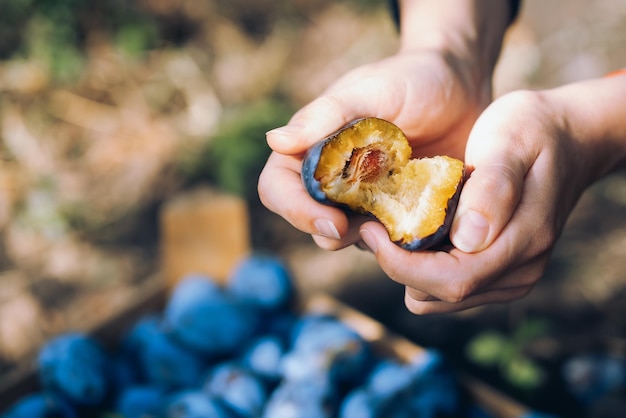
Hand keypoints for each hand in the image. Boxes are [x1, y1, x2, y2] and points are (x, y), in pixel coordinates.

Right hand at [258, 49, 489, 249]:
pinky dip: (396, 239)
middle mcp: (328, 177)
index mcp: (310, 149)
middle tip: (370, 227)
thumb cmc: (409, 80)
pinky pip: (384, 239)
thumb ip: (326, 115)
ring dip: (365, 239)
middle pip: (307, 221)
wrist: (460, 90)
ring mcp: (360, 199)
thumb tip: (274, 140)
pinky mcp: (391, 212)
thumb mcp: (370, 91)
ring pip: (344, 237)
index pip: (278, 188)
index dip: (295, 210)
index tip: (332, 220)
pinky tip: (422, 221)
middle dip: (331, 232)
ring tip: (400, 220)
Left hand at [359, 87, 611, 313]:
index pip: (452, 281)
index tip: (371, 229)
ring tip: (397, 226)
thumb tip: (467, 239)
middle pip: (438, 295)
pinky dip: (424, 267)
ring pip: (438, 298)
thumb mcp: (511, 141)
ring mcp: (511, 277)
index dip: (401, 264)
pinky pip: (448, 287)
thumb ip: (493, 188)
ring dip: (408, 268)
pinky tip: (420, 231)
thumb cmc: (534, 131)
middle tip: (376, 223)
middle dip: (398, 265)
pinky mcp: (499, 273)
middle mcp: (518, 271)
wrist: (569, 138)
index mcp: (523, 241)